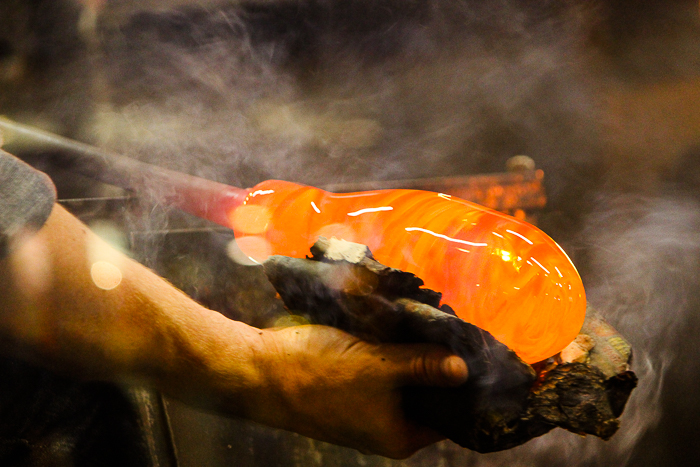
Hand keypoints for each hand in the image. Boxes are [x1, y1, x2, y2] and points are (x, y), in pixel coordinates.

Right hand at [245, 325, 467, 458]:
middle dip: (435, 362)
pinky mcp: (350, 387)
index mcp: (399, 436)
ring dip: (410, 353)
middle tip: (451, 328)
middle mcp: (385, 426)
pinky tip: (399, 325)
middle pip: (425, 393)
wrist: (261, 371)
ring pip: (402, 378)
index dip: (461, 385)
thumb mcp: (379, 367)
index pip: (447, 414)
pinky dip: (389, 351)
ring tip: (428, 321)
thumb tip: (463, 370)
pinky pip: (381, 369)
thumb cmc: (320, 375)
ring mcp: (367, 406)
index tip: (475, 352)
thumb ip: (423, 366)